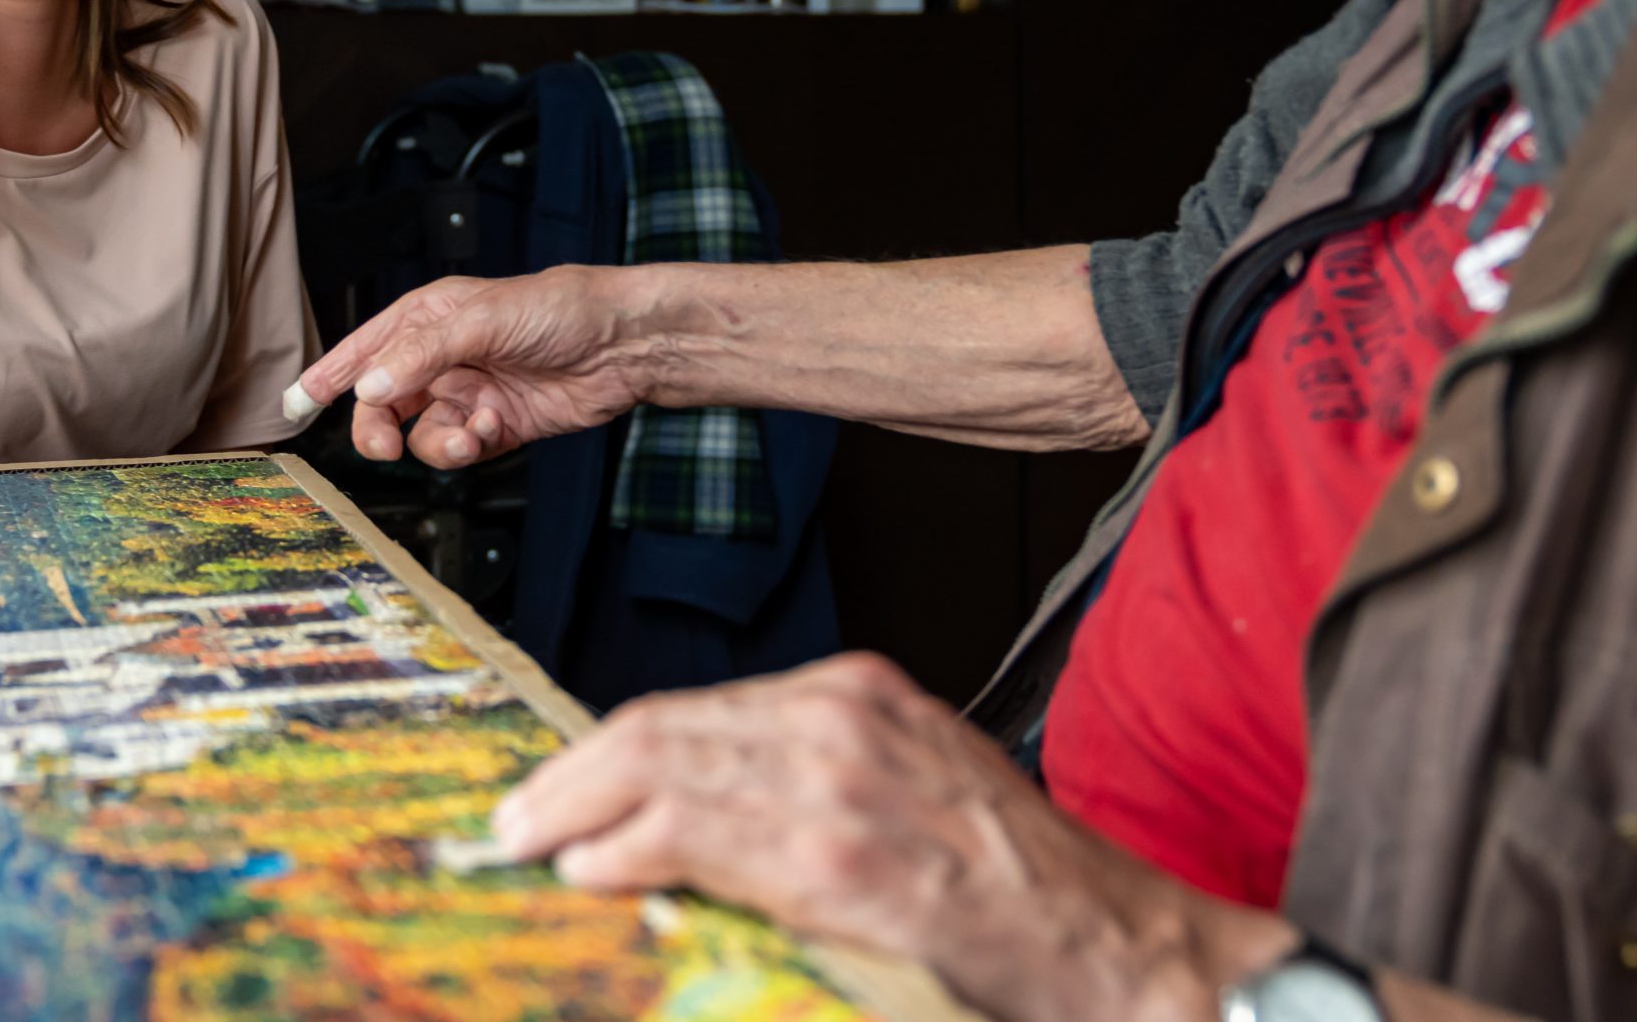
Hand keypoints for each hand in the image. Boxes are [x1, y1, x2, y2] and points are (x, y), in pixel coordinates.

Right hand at [291, 266, 657, 469]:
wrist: (622, 344)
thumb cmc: (560, 308)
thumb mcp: (482, 319)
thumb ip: (422, 354)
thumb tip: (370, 389)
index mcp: (429, 317)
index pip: (365, 348)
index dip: (328, 375)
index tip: (295, 403)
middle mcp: (442, 357)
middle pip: (383, 403)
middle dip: (377, 428)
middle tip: (382, 445)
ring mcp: (468, 393)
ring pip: (420, 435)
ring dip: (436, 444)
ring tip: (468, 435)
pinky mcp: (495, 426)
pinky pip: (458, 449)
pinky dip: (469, 447)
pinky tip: (494, 429)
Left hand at [488, 653, 1295, 1021]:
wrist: (1118, 944)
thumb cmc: (1020, 884)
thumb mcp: (908, 787)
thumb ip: (807, 781)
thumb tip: (693, 813)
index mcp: (858, 693)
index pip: (692, 707)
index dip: (607, 749)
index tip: (559, 784)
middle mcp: (843, 717)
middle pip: (660, 725)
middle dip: (571, 774)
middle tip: (517, 816)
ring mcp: (840, 783)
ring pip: (664, 767)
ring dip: (576, 808)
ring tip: (530, 844)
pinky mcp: (841, 858)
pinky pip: (701, 837)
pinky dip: (630, 848)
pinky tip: (593, 869)